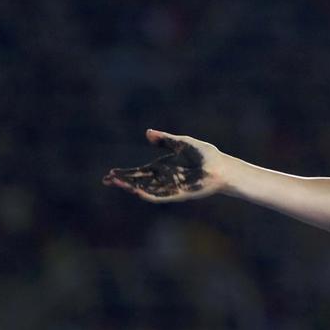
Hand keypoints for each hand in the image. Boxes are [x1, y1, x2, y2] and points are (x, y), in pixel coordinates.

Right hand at [102, 129, 227, 201]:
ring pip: (146, 189)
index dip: (124, 174)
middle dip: (124, 181)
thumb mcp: (182, 143)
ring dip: (132, 187)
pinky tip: (137, 192)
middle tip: (108, 180)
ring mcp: (170, 187)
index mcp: (162, 167)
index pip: (138, 172)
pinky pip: (161, 196)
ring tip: (119, 184)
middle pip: (138, 181)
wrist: (220, 166)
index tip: (110, 174)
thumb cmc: (204, 154)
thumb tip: (147, 133)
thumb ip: (165, 139)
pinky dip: (148, 194)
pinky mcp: (178, 194)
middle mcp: (163, 179)